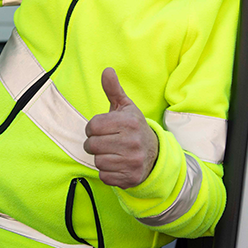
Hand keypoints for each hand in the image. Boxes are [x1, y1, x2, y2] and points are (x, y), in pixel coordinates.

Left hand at [83, 68, 158, 188]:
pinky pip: (104, 176)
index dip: (92, 128)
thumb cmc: (133, 128)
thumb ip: (113, 90)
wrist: (155, 154)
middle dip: (94, 144)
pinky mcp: (130, 178)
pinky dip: (107, 172)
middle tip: (106, 142)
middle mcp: (132, 142)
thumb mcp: (125, 107)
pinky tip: (117, 164)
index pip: (92, 126)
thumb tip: (107, 70)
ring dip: (100, 158)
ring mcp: (132, 161)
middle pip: (92, 145)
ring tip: (112, 152)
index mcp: (129, 122)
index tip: (101, 129)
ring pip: (97, 161)